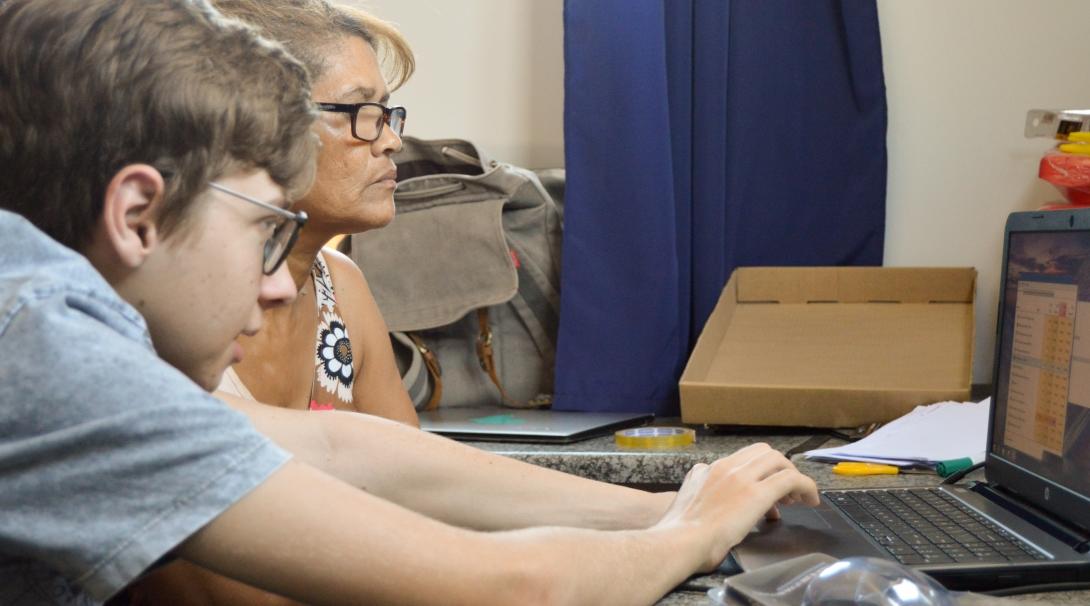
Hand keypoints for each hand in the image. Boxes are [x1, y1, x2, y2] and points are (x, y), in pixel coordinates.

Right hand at [653, 443, 818, 570]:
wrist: (680, 541)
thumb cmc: (679, 532)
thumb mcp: (686, 498)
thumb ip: (699, 485)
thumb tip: (709, 488)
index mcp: (708, 469)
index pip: (744, 458)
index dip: (761, 471)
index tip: (767, 491)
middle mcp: (726, 467)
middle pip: (764, 453)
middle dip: (780, 469)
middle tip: (786, 493)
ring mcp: (742, 478)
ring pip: (779, 461)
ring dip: (793, 476)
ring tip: (799, 498)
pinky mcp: (757, 494)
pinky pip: (791, 479)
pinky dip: (806, 486)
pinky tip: (811, 500)